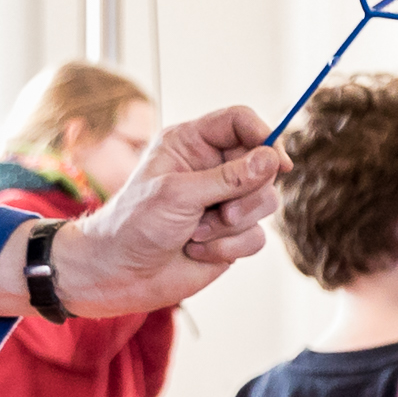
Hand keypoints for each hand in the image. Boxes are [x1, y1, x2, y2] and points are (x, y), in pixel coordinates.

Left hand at [29, 103, 288, 314]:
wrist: (119, 274)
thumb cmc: (135, 224)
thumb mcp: (179, 194)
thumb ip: (230, 178)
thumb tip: (272, 159)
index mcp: (191, 143)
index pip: (240, 122)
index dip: (264, 136)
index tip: (278, 162)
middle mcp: (212, 168)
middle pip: (263, 164)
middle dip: (248, 194)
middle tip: (223, 212)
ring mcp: (224, 202)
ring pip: (265, 203)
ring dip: (233, 225)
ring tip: (197, 233)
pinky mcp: (231, 235)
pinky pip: (256, 236)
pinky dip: (229, 247)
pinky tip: (197, 251)